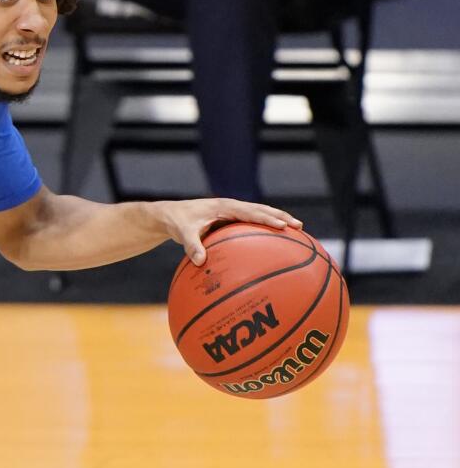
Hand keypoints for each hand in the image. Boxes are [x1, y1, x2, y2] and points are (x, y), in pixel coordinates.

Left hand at [153, 198, 302, 265]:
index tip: (283, 225)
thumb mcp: (182, 233)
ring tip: (297, 230)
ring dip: (277, 219)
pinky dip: (265, 227)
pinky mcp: (230, 218)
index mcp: (223, 206)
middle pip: (261, 209)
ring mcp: (231, 211)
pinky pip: (251, 222)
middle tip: (299, 227)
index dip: (267, 218)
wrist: (169, 215)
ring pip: (259, 213)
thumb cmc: (177, 222)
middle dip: (280, 216)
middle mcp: (230, 206)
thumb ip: (191, 246)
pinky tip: (275, 241)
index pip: (250, 211)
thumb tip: (200, 262)